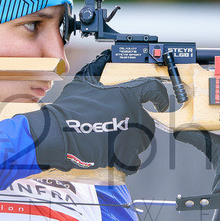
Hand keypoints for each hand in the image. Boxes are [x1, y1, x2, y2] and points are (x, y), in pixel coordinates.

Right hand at [21, 52, 168, 172]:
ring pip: (142, 143)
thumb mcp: (83, 83)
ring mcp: (130, 137)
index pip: (153, 91)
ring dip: (133, 143)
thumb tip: (104, 58)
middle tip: (122, 130)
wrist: (58, 134)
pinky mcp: (123, 156)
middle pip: (147, 123)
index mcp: (126, 96)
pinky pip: (133, 162)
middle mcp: (132, 115)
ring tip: (114, 142)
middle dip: (138, 127)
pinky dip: (128, 162)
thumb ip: (97, 69)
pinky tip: (118, 159)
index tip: (162, 103)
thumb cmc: (69, 110)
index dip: (160, 97)